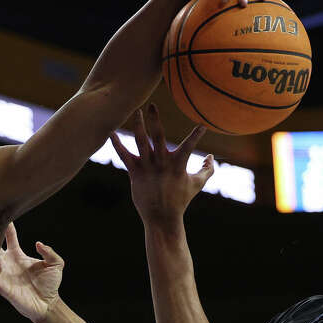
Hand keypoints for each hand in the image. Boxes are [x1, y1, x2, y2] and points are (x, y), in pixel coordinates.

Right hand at [0, 223, 63, 322]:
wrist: (47, 304)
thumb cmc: (50, 284)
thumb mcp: (56, 264)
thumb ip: (49, 252)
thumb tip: (38, 243)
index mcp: (19, 255)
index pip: (10, 237)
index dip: (7, 227)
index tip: (2, 215)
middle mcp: (8, 263)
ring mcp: (3, 274)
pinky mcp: (2, 287)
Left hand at [110, 104, 213, 224]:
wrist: (162, 218)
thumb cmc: (181, 200)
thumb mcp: (197, 184)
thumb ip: (207, 170)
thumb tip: (212, 157)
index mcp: (178, 164)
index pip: (189, 145)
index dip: (196, 135)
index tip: (202, 124)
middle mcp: (161, 163)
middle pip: (158, 137)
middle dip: (155, 120)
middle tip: (152, 105)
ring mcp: (147, 167)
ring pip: (140, 142)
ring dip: (138, 126)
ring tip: (136, 111)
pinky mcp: (135, 173)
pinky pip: (124, 155)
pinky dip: (117, 144)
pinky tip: (111, 133)